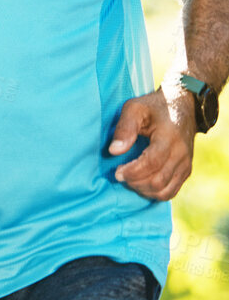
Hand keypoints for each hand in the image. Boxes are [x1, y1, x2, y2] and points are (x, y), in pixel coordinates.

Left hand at [109, 85, 196, 200]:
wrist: (183, 106)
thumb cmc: (154, 107)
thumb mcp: (135, 108)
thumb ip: (124, 128)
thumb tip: (114, 151)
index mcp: (169, 137)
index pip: (152, 163)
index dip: (132, 172)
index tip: (117, 172)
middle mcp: (181, 154)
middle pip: (158, 181)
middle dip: (135, 182)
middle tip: (120, 174)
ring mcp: (186, 164)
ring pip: (165, 191)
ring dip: (143, 190)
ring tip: (129, 179)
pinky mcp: (186, 171)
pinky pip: (171, 191)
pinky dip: (154, 193)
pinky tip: (141, 183)